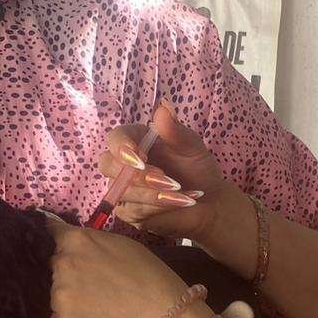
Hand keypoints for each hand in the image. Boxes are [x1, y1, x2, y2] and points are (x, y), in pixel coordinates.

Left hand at [45, 214, 206, 317]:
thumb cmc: (150, 276)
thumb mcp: (124, 245)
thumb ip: (93, 242)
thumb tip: (73, 244)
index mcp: (77, 241)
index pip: (52, 231)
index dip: (61, 240)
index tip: (67, 247)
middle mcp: (62, 265)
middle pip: (56, 267)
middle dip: (71, 273)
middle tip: (97, 285)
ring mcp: (59, 296)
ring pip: (59, 295)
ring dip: (73, 300)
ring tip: (101, 307)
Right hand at [99, 102, 230, 243]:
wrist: (210, 201)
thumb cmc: (198, 169)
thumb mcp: (192, 147)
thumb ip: (176, 130)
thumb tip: (164, 106)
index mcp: (136, 140)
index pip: (115, 138)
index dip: (122, 147)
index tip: (140, 156)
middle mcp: (123, 163)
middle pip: (108, 165)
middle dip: (137, 174)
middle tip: (165, 180)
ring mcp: (123, 188)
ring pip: (122, 191)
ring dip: (153, 193)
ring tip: (182, 194)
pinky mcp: (128, 211)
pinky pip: (133, 210)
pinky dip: (158, 207)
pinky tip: (180, 203)